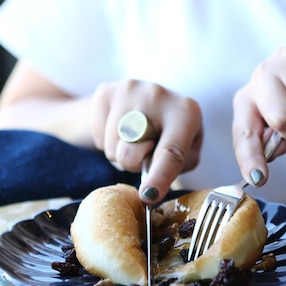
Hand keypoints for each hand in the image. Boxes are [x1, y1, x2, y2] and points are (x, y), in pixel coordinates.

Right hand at [91, 79, 202, 202]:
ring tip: (135, 138)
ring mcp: (129, 90)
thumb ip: (175, 168)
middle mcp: (158, 95)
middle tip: (145, 152)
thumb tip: (150, 189)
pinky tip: (121, 128)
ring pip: (112, 149)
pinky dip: (107, 141)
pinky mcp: (106, 91)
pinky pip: (98, 137)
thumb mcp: (187, 151)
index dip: (159, 176)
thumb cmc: (174, 134)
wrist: (149, 100)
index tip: (148, 196)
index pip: (171, 152)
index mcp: (186, 112)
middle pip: (131, 153)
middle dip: (134, 164)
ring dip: (121, 154)